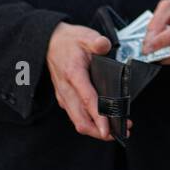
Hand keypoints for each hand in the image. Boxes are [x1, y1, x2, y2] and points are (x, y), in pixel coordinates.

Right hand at [45, 22, 129, 140]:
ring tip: (115, 130)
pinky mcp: (64, 99)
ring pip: (77, 121)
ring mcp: (64, 96)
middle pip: (81, 120)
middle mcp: (67, 89)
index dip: (99, 117)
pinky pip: (75, 116)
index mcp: (74, 74)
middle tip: (120, 133)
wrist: (49, 42)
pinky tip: (102, 122)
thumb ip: (96, 41)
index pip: (87, 100)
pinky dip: (89, 123)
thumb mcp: (85, 36)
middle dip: (100, 131)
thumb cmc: (69, 41)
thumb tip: (105, 45)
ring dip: (95, 130)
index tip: (108, 130)